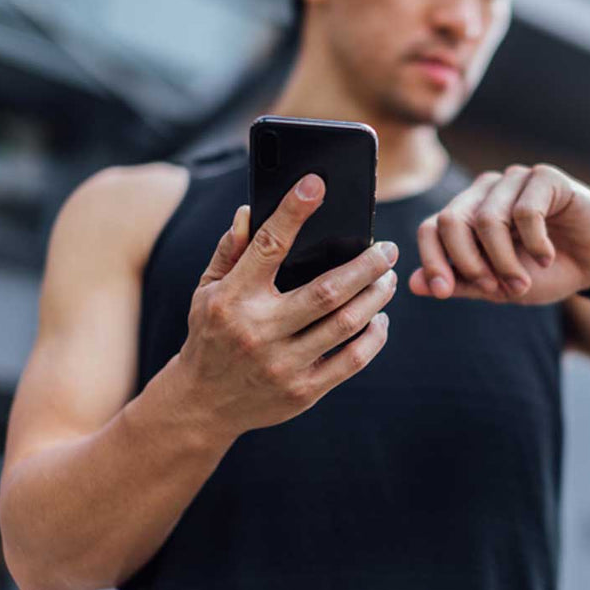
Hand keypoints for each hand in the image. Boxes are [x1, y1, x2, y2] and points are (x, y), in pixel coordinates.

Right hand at [178, 173, 397, 438]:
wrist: (201, 405)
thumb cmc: (211, 335)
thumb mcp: (206, 291)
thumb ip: (230, 251)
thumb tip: (251, 211)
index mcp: (233, 299)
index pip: (268, 246)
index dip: (293, 212)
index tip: (316, 184)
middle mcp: (259, 331)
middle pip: (328, 291)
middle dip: (366, 265)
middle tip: (388, 248)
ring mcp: (284, 364)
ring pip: (346, 324)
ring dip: (376, 296)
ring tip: (387, 278)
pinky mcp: (303, 391)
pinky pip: (352, 360)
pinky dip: (374, 336)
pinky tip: (379, 317)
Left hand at [409, 164, 589, 304]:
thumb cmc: (546, 272)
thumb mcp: (500, 285)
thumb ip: (461, 283)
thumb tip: (414, 284)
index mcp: (468, 214)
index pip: (430, 228)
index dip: (432, 260)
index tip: (443, 292)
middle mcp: (485, 192)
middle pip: (451, 220)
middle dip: (468, 262)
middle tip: (493, 289)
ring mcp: (514, 180)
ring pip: (488, 219)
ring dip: (505, 261)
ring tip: (524, 283)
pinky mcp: (545, 177)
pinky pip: (524, 211)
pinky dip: (534, 243)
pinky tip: (547, 256)